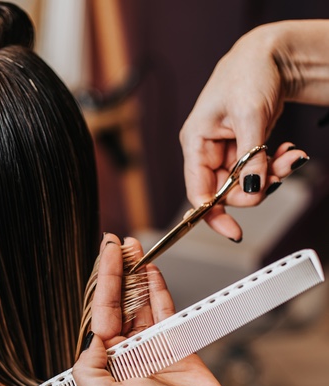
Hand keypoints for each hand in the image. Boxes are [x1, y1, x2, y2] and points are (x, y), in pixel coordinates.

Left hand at [74, 234, 252, 385]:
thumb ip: (89, 369)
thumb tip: (90, 338)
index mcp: (105, 366)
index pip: (99, 316)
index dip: (103, 284)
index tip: (105, 256)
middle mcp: (125, 355)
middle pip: (118, 304)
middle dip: (117, 273)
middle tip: (116, 244)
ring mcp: (150, 348)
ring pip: (140, 303)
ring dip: (136, 276)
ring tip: (134, 248)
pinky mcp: (175, 345)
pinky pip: (164, 311)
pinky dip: (158, 291)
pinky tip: (152, 272)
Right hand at [179, 25, 309, 240]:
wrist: (270, 54)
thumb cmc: (249, 73)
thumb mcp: (250, 116)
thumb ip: (249, 158)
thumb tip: (249, 190)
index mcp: (196, 143)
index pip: (197, 192)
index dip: (213, 215)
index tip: (234, 231)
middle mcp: (207, 150)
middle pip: (225, 191)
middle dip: (255, 187)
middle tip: (279, 175)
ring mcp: (225, 151)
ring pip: (244, 182)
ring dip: (270, 175)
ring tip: (290, 157)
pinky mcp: (242, 148)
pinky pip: (256, 170)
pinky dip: (274, 166)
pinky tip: (288, 152)